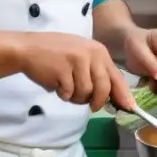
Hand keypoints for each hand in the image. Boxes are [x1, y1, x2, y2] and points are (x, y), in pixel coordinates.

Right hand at [14, 32, 132, 111]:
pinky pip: (69, 94)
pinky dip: (63, 94)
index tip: (129, 108)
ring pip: (85, 93)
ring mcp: (77, 62)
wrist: (28, 48)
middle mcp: (91, 55)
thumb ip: (97, 71)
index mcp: (98, 51)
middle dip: (97, 102)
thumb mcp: (82, 55)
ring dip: (76, 97)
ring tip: (66, 87)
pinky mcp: (63, 71)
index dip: (123, 95)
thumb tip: (114, 96)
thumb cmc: (55, 53)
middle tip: (91, 106)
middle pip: (103, 88)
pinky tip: (56, 83)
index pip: (116, 76)